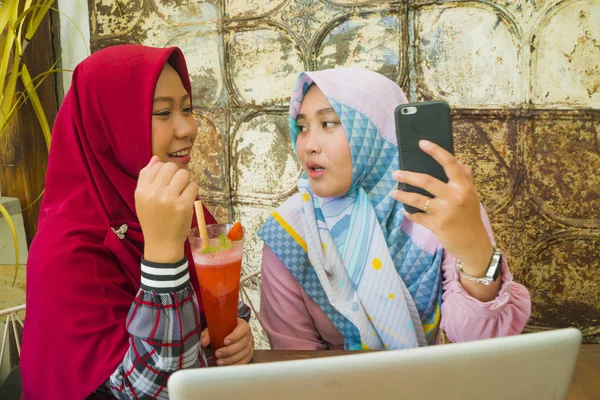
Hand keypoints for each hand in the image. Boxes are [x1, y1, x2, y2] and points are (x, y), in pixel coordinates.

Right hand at [135, 156, 197, 262]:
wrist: (161, 242)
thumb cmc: (153, 219)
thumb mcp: (142, 199)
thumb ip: (146, 178)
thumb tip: (156, 159)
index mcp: (142, 190)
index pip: (156, 165)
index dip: (165, 171)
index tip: (167, 182)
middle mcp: (154, 192)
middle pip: (171, 167)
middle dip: (177, 174)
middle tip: (177, 185)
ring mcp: (169, 199)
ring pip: (184, 174)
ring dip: (186, 181)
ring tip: (182, 191)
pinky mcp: (183, 205)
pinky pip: (193, 186)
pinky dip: (192, 190)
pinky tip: (187, 198)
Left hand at [201, 318, 253, 365]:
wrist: (229, 333)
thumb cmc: (224, 330)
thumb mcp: (214, 328)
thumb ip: (208, 334)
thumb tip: (204, 342)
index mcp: (242, 325)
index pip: (242, 329)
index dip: (234, 336)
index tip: (224, 341)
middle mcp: (248, 335)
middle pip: (242, 344)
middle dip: (229, 351)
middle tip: (218, 354)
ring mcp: (250, 345)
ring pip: (244, 353)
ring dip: (231, 359)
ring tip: (220, 361)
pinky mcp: (249, 354)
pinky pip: (245, 361)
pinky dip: (236, 364)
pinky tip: (227, 366)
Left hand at [391, 140, 492, 275]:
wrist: (474, 244)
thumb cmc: (470, 217)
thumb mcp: (471, 196)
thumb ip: (465, 179)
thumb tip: (460, 163)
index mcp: (464, 186)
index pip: (450, 164)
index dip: (436, 152)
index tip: (422, 143)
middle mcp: (455, 197)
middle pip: (427, 181)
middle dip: (408, 176)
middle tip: (395, 173)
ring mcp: (445, 212)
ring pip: (418, 199)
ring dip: (403, 195)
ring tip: (393, 193)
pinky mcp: (437, 225)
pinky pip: (418, 216)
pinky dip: (410, 213)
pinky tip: (406, 211)